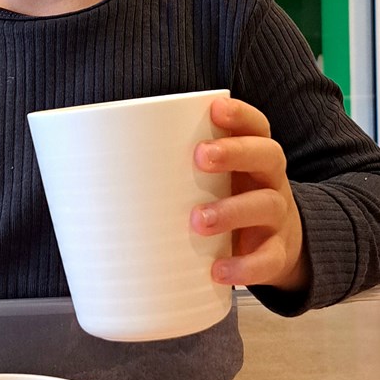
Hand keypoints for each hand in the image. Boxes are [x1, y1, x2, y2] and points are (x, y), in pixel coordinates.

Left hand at [190, 96, 309, 293]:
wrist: (277, 248)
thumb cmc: (229, 202)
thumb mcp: (213, 180)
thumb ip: (178, 168)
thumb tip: (102, 167)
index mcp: (253, 157)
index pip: (257, 127)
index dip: (241, 115)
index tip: (215, 109)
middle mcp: (270, 181)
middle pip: (267, 156)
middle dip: (235, 153)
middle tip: (200, 157)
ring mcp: (277, 218)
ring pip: (265, 205)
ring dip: (232, 210)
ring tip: (198, 220)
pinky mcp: (277, 254)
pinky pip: (267, 259)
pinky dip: (244, 266)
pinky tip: (218, 269)